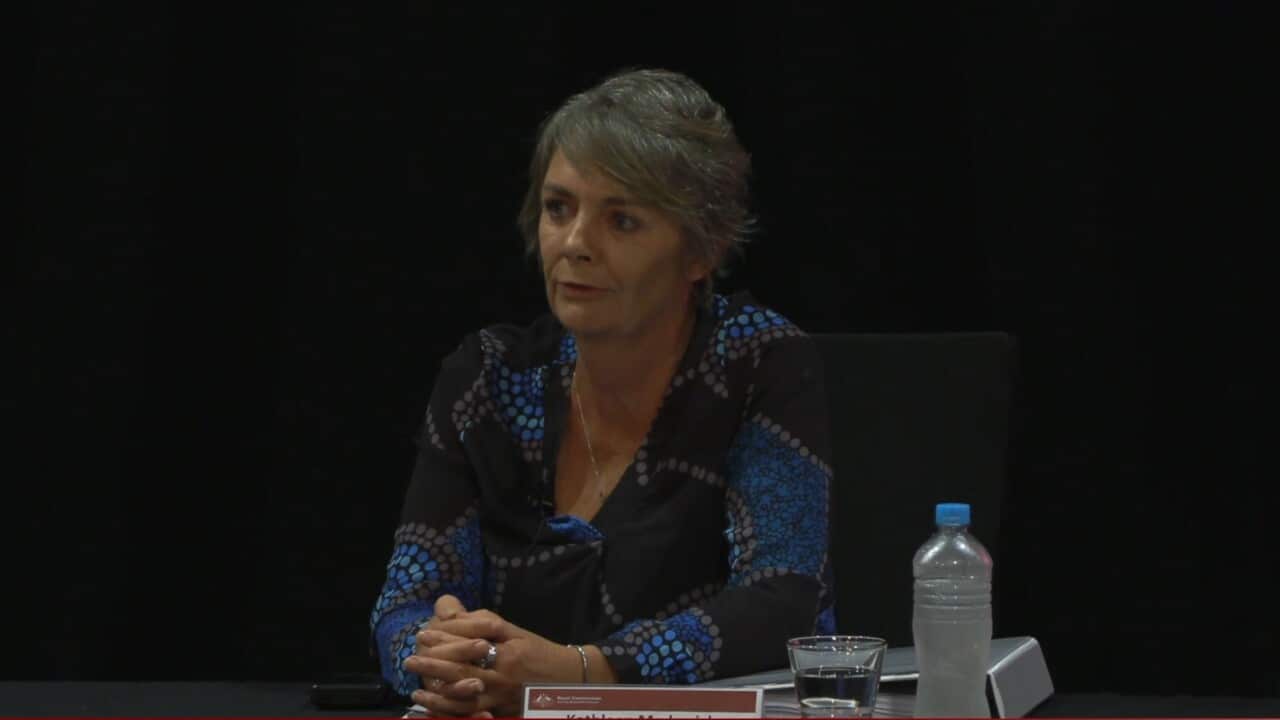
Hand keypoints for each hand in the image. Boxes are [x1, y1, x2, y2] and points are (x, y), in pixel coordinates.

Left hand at [405, 599, 588, 716]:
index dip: (444, 639)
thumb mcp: (516, 632)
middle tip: (410, 660)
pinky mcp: (502, 712)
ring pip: (463, 697)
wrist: (570, 680)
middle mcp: (503, 675)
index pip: (468, 643)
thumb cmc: (539, 652)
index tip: (423, 635)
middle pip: (461, 671)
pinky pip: (472, 714)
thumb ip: (484, 624)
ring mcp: (502, 697)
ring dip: (437, 694)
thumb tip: (453, 615)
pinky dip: (450, 711)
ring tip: (416, 690)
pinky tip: (433, 707)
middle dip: (432, 665)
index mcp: (507, 650)